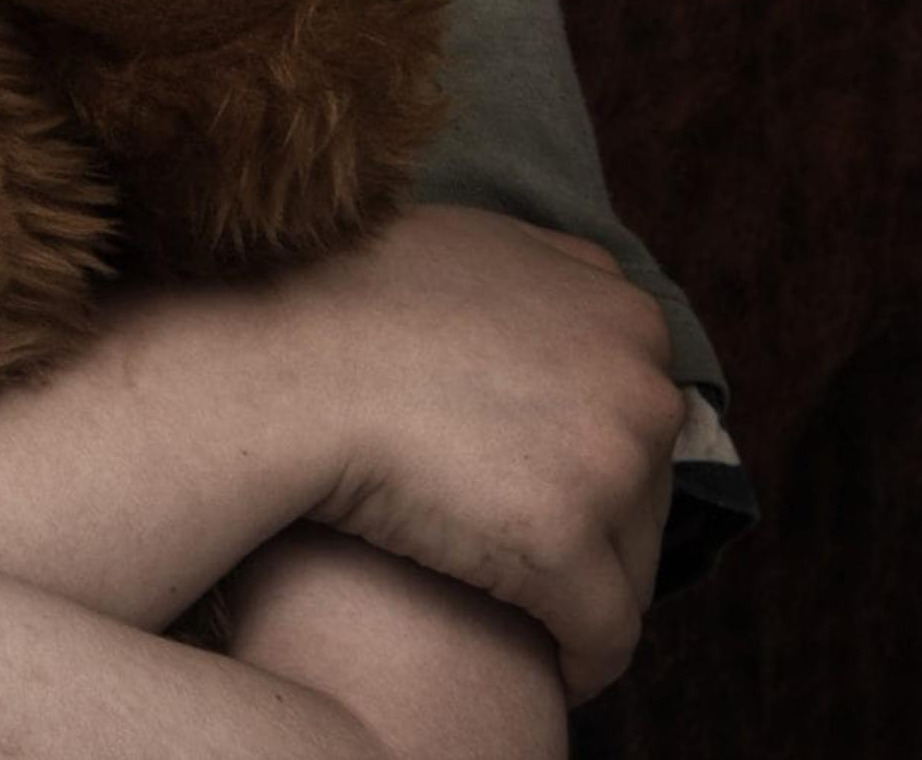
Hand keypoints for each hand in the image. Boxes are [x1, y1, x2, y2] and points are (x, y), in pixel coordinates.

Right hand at [289, 207, 682, 699]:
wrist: (276, 367)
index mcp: (618, 306)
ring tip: (534, 615)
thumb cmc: (337, 305)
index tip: (540, 485)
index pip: (638, 405)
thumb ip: (539, 285)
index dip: (587, 452)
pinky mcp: (565, 545)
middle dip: (597, 526)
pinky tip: (554, 672)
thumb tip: (556, 326)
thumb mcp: (466, 248)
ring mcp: (610, 463)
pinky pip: (607, 633)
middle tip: (526, 556)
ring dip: (589, 592)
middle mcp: (638, 378)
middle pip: (646, 486)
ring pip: (633, 564)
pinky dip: (584, 660)